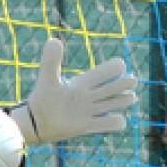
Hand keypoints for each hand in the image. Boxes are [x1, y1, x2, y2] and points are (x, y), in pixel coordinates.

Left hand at [8, 39, 136, 144]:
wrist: (34, 122)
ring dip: (123, 100)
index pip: (105, 72)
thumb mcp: (48, 78)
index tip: (119, 67)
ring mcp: (89, 111)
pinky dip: (115, 123)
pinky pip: (108, 124)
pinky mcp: (87, 127)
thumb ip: (51, 60)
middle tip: (131, 81)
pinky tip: (117, 120)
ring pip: (114, 103)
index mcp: (83, 83)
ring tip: (130, 97)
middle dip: (124, 83)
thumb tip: (54, 40)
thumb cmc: (41, 99)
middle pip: (114, 87)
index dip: (114, 68)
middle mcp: (88, 96)